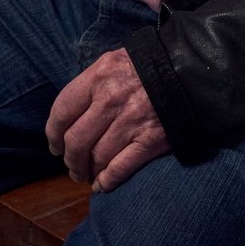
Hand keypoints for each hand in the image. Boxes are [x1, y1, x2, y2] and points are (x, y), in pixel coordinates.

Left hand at [47, 49, 170, 192]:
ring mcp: (132, 121)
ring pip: (96, 158)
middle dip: (70, 160)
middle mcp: (112, 98)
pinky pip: (120, 169)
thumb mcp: (115, 61)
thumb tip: (69, 118)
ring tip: (87, 174)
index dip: (53, 134)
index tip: (55, 146)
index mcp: (100, 75)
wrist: (191, 70)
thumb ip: (91, 85)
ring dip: (87, 171)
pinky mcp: (151, 140)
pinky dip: (107, 181)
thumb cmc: (148, 66)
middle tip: (72, 167)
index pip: (62, 111)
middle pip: (76, 141)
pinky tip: (102, 184)